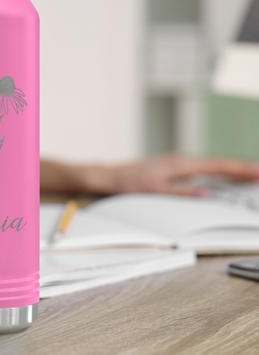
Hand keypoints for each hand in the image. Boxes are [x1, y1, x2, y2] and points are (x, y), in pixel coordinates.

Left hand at [107, 154, 258, 196]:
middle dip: (241, 168)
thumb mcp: (155, 191)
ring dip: (231, 170)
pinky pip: (202, 169)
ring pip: (211, 165)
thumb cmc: (130, 183)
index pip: (217, 166)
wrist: (111, 176)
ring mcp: (178, 163)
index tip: (258, 171)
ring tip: (251, 175)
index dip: (239, 169)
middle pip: (218, 164)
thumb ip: (181, 193)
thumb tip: (206, 195)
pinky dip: (217, 172)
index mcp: (180, 164)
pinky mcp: (173, 168)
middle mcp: (181, 161)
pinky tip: (223, 177)